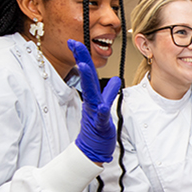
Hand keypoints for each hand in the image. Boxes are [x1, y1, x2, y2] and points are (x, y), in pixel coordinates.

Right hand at [69, 39, 120, 162]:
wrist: (92, 149)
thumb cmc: (97, 128)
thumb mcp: (103, 106)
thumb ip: (108, 92)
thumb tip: (115, 80)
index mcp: (92, 97)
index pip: (87, 74)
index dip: (82, 57)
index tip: (75, 42)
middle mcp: (91, 102)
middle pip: (86, 78)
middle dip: (81, 60)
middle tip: (75, 44)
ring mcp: (93, 113)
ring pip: (91, 94)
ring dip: (88, 80)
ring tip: (86, 66)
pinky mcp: (99, 124)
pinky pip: (100, 116)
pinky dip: (100, 110)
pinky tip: (100, 105)